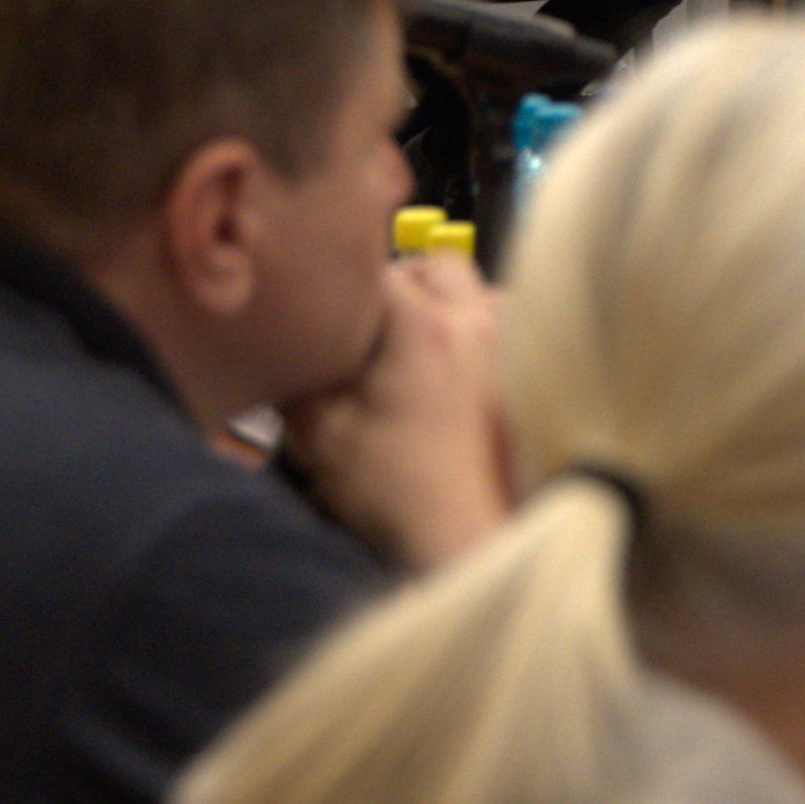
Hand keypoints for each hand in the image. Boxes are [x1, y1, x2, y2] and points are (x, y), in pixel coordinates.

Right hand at [275, 252, 511, 574]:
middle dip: (400, 281)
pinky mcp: (524, 372)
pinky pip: (501, 322)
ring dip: (442, 300)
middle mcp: (474, 321)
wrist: (461, 538)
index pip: (377, 269)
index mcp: (423, 326)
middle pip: (435, 265)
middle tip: (369, 320)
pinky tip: (451, 363)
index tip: (326, 304)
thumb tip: (280, 345)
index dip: (345, 282)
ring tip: (409, 339)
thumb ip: (298, 379)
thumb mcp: (321, 435)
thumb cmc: (394, 488)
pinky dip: (474, 327)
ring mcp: (507, 344)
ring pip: (474, 288)